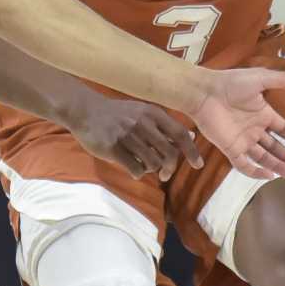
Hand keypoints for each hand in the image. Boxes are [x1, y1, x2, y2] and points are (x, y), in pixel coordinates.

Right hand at [68, 94, 205, 180]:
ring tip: (142, 165)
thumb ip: (165, 126)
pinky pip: (135, 168)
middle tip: (165, 175)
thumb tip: (190, 137)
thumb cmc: (118, 114)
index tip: (198, 164)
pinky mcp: (113, 148)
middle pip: (169, 153)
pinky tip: (132, 168)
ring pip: (153, 163)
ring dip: (151, 169)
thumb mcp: (143, 113)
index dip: (192, 151)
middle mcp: (143, 123)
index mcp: (152, 113)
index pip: (180, 134)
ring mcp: (127, 135)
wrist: (85, 110)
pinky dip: (137, 173)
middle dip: (170, 168)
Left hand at [191, 67, 284, 180]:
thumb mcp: (260, 78)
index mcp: (262, 114)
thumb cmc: (230, 83)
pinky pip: (244, 164)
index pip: (283, 130)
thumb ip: (281, 81)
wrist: (204, 92)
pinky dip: (255, 172)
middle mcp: (254, 129)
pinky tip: (269, 176)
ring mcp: (242, 140)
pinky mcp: (230, 148)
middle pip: (275, 147)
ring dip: (277, 166)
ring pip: (263, 158)